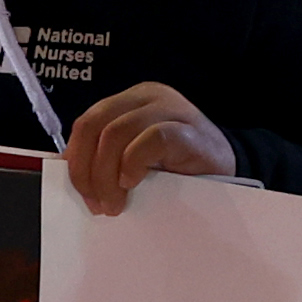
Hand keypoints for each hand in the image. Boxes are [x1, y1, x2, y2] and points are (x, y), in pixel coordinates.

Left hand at [63, 78, 236, 211]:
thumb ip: (107, 159)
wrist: (229, 173)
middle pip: (96, 126)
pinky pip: (152, 139)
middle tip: (97, 203)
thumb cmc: (179, 170)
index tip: (80, 193)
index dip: (76, 159)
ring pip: (116, 133)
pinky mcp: (190, 132)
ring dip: (106, 176)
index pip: (87, 123)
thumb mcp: (135, 160)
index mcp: (129, 102)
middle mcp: (147, 98)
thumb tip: (72, 177)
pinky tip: (133, 182)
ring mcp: (170, 110)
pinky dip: (134, 163)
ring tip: (114, 203)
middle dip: (87, 170)